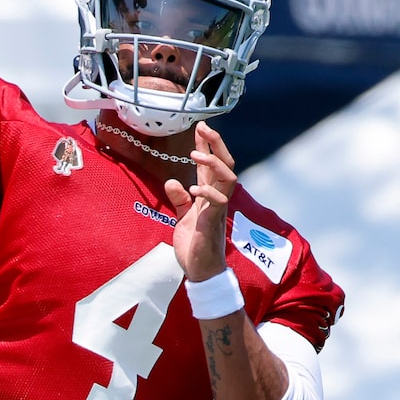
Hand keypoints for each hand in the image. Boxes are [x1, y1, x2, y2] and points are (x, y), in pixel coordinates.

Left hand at [165, 121, 237, 283]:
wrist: (200, 273)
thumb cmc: (194, 247)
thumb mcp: (182, 219)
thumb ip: (180, 200)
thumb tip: (172, 182)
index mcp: (209, 196)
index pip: (211, 165)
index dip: (207, 146)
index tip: (200, 127)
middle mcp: (217, 199)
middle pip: (225, 164)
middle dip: (216, 144)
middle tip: (204, 127)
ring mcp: (218, 210)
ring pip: (228, 178)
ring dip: (213, 163)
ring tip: (195, 154)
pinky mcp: (213, 223)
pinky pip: (218, 202)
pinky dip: (207, 192)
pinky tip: (194, 187)